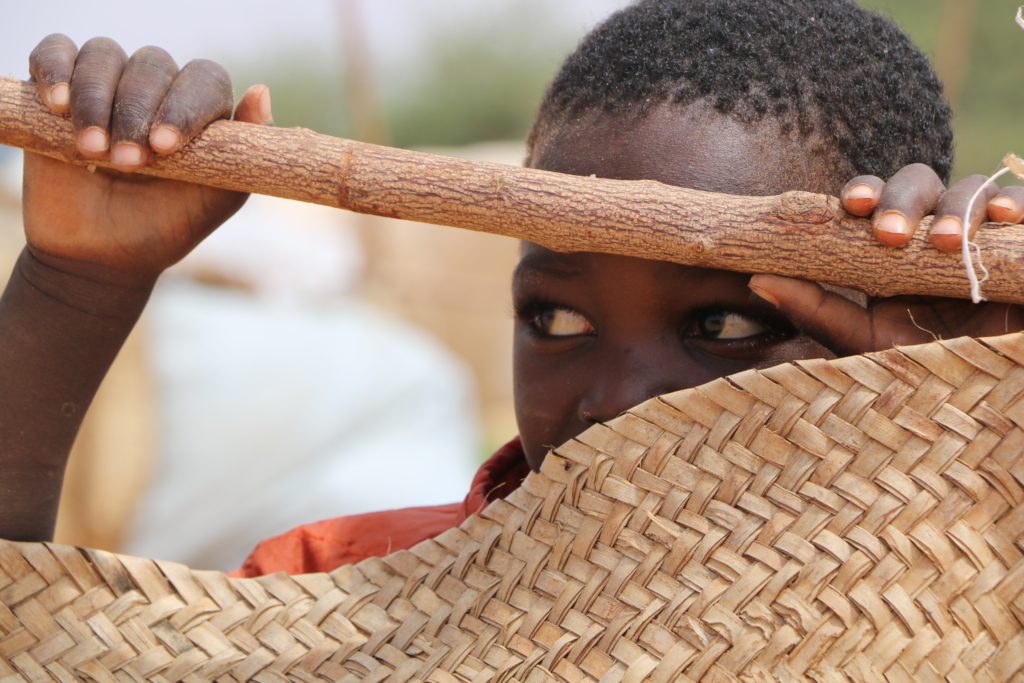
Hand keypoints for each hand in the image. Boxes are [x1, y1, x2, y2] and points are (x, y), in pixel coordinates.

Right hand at [23, 34, 273, 287]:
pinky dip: (55, 71)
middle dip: (137, 111)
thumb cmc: (167, 225)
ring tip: (93, 149)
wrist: (103, 256)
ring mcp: (109, 84)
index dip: (187, 106)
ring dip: (97, 98)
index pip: (204, 79)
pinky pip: (56, 52)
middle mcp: (157, 88)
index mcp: (201, 108)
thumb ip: (242, 154)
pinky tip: (58, 105)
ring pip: (104, 56)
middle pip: (153, 65)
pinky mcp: (60, 88)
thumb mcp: (215, 200)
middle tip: (128, 162)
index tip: (166, 147)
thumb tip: (261, 91)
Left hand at [749, 164, 1023, 354]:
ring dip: (957, 206)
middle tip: (891, 234)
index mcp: (895, 247)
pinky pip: (1023, 204)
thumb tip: (757, 279)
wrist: (997, 388)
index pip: (874, 201)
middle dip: (901, 198)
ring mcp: (987, 232)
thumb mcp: (870, 342)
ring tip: (949, 244)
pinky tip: (1003, 220)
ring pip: (971, 188)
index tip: (850, 206)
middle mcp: (938, 230)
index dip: (862, 192)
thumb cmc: (932, 367)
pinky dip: (1014, 203)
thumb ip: (818, 312)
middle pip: (917, 182)